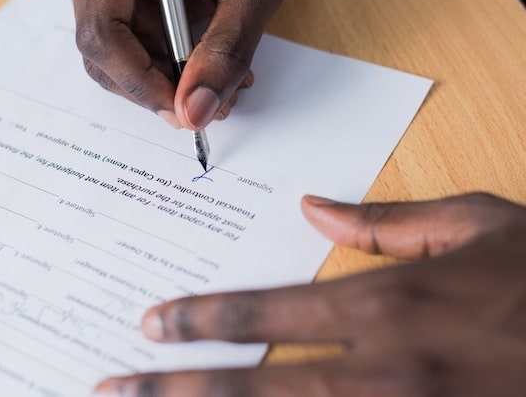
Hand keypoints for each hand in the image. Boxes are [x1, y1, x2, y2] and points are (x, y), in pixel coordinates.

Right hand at [64, 0, 291, 128]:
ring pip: (118, 50)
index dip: (140, 83)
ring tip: (220, 84)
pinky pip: (134, 38)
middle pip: (103, 48)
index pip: (102, 33)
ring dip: (167, 78)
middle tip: (205, 106)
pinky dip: (169, 61)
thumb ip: (226, 50)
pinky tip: (207, 63)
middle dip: (155, 87)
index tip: (183, 111)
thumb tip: (196, 111)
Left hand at [94, 192, 525, 395]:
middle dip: (176, 388)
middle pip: (255, 385)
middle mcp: (384, 366)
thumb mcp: (472, 223)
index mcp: (389, 301)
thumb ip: (384, 219)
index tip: (151, 325)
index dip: (202, 319)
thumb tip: (313, 206)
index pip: (266, 310)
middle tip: (113, 384)